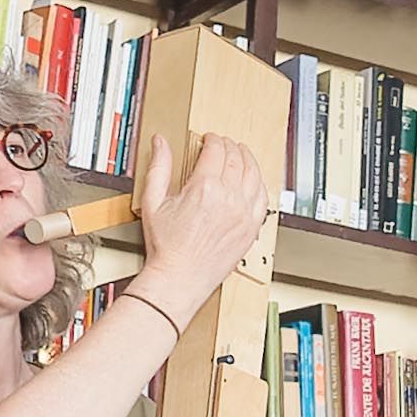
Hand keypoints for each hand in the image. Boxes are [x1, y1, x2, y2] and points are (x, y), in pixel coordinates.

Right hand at [138, 132, 274, 312]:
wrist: (180, 278)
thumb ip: (159, 167)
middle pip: (236, 159)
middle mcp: (229, 199)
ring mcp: (244, 214)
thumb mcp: (153, 201)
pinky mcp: (251, 228)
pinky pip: (263, 198)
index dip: (213, 139)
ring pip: (254, 174)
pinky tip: (254, 180)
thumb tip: (161, 142)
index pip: (216, 150)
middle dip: (229, 146)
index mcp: (205, 188)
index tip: (209, 138)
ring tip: (242, 154)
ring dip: (248, 159)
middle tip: (224, 144)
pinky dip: (259, 183)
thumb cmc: (166, 247)